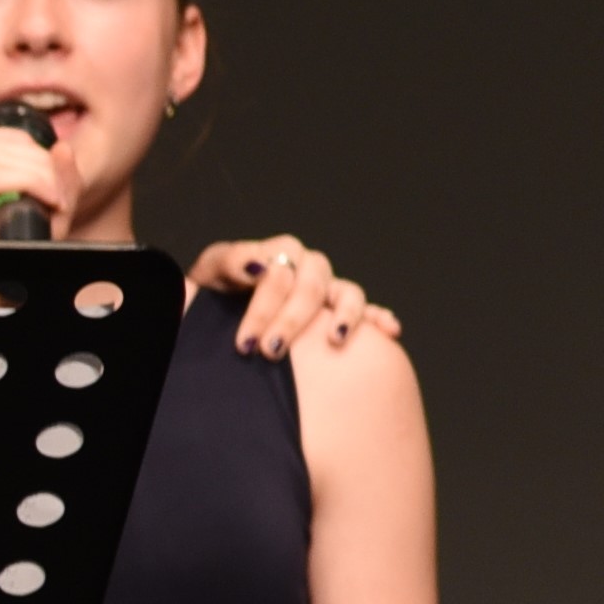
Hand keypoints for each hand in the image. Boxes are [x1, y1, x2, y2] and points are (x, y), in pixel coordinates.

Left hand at [188, 234, 404, 354]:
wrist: (220, 305)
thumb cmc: (215, 288)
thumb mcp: (213, 271)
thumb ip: (232, 261)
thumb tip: (257, 265)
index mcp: (280, 252)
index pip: (280, 274)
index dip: (263, 308)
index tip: (246, 343)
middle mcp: (309, 266)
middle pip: (311, 287)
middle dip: (291, 321)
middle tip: (270, 351)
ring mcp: (328, 287)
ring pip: (347, 293)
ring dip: (344, 315)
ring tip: (335, 339)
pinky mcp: (339, 308)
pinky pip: (367, 310)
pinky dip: (379, 317)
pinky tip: (389, 330)